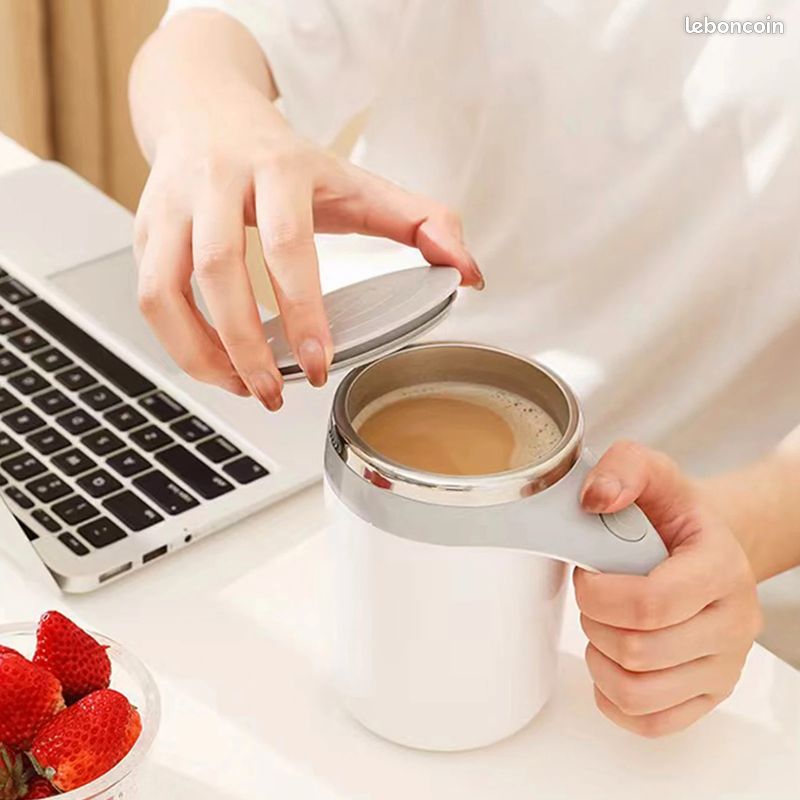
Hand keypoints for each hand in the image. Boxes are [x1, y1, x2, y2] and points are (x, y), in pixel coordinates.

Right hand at [133, 88, 481, 409]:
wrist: (206, 107)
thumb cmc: (284, 157)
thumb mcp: (357, 181)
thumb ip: (420, 222)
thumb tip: (467, 270)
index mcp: (277, 168)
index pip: (287, 244)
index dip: (303, 309)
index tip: (319, 362)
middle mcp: (216, 182)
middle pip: (217, 270)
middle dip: (247, 346)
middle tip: (278, 393)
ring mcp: (171, 206)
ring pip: (164, 290)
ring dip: (202, 354)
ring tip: (246, 389)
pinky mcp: (146, 231)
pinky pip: (150, 298)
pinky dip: (179, 344)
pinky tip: (217, 366)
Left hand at [574, 441, 761, 736]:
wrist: (703, 545)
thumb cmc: (674, 515)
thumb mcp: (652, 472)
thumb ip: (622, 467)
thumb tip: (595, 500)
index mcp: (721, 568)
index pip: (650, 604)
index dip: (599, 594)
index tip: (587, 574)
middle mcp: (733, 623)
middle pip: (639, 651)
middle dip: (593, 622)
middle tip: (592, 598)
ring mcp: (723, 665)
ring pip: (639, 693)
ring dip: (599, 660)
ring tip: (601, 627)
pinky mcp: (708, 695)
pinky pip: (651, 723)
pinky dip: (614, 698)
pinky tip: (611, 660)